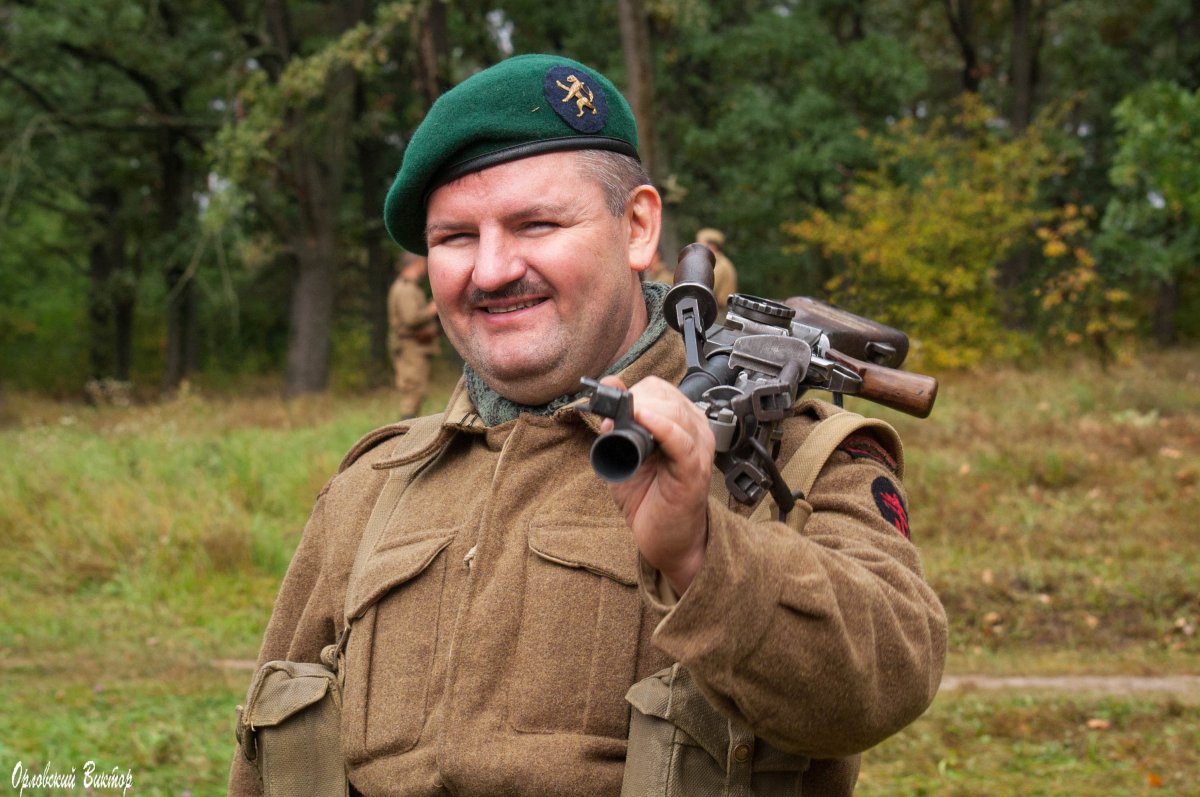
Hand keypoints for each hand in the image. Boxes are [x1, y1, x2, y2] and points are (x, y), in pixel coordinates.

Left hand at [599, 375, 713, 593]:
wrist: (667, 540)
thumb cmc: (650, 500)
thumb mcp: (625, 456)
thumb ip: (616, 429)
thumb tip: (607, 405)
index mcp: (681, 423)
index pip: (659, 389)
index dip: (634, 393)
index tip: (613, 405)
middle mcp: (694, 431)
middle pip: (666, 396)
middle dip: (637, 402)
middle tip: (617, 422)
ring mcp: (698, 450)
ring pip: (674, 412)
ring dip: (645, 412)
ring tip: (625, 425)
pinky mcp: (694, 470)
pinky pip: (681, 440)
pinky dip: (661, 426)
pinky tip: (643, 419)